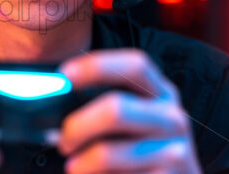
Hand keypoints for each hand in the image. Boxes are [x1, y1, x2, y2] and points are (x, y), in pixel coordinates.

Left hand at [58, 49, 201, 173]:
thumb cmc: (137, 151)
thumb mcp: (129, 121)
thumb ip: (101, 106)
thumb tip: (53, 95)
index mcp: (160, 93)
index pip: (135, 66)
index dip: (98, 66)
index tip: (63, 74)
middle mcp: (172, 117)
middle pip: (116, 109)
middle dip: (78, 126)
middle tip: (63, 142)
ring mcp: (175, 151)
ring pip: (108, 153)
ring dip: (81, 163)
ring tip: (75, 168)